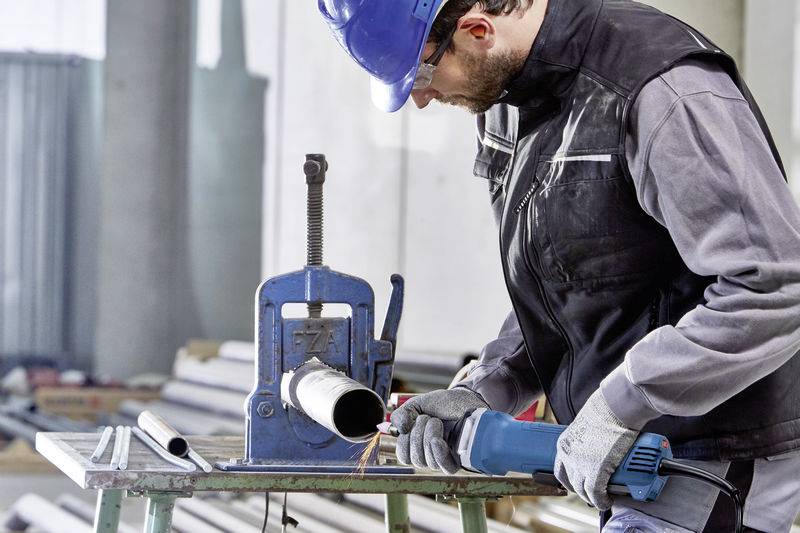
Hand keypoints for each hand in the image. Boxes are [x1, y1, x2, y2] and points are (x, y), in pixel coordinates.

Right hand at [390, 388, 487, 473]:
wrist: (465, 400)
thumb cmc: (442, 404)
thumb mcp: (416, 404)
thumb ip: (401, 415)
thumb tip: (398, 430)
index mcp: (416, 444)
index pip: (403, 455)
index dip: (403, 440)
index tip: (411, 421)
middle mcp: (429, 454)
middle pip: (414, 459)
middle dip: (417, 435)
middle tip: (426, 418)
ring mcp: (443, 458)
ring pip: (427, 461)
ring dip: (429, 437)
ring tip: (437, 421)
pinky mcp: (457, 460)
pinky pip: (444, 467)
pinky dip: (438, 453)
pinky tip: (438, 440)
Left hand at [554, 389, 638, 509]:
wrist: (614, 408)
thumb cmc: (604, 412)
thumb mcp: (585, 428)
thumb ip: (584, 441)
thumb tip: (593, 448)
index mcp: (564, 445)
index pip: (560, 471)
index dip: (570, 481)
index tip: (578, 485)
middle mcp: (568, 457)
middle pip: (572, 483)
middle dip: (582, 491)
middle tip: (593, 493)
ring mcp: (581, 465)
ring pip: (583, 491)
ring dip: (592, 498)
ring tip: (602, 498)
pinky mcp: (596, 472)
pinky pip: (596, 494)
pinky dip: (602, 500)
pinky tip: (608, 500)